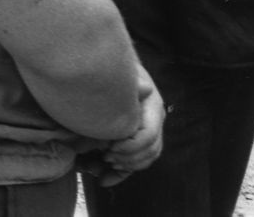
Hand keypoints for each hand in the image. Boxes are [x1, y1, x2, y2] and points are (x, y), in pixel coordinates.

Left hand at [96, 71, 164, 185]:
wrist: (108, 73)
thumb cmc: (116, 74)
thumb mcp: (125, 74)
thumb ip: (133, 83)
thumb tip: (146, 89)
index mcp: (152, 108)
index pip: (150, 135)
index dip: (131, 146)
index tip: (109, 148)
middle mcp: (153, 123)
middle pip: (150, 151)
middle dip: (127, 160)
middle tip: (104, 157)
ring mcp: (145, 134)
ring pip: (144, 160)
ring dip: (123, 168)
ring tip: (100, 166)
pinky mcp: (133, 143)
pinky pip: (133, 164)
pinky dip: (119, 174)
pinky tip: (103, 179)